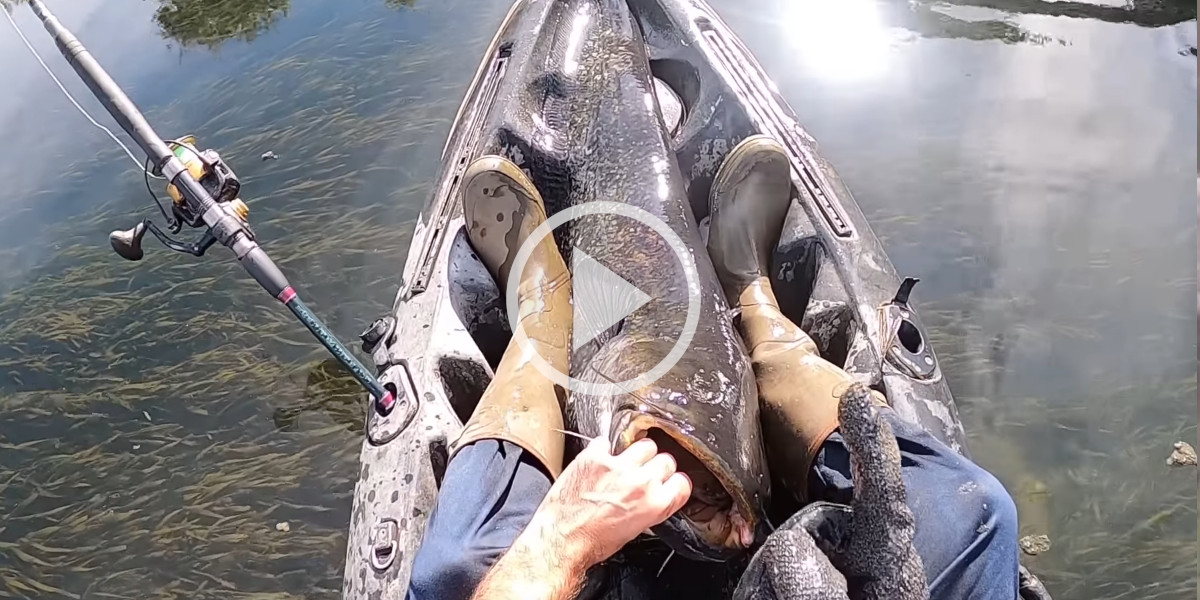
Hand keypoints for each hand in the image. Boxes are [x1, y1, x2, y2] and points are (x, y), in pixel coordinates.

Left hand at [526, 436, 692, 569]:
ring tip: (624, 465)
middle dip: (656, 466)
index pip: (682, 482)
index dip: (674, 482)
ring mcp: (618, 466)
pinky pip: (608, 441)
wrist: (561, 540)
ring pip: (644, 444)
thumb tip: (653, 496)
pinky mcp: (595, 456)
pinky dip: (605, 449)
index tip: (668, 483)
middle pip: (666, 459)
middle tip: (642, 475)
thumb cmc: (593, 542)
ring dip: (636, 453)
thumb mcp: (635, 531)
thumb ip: (650, 508)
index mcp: (655, 504)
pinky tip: (600, 461)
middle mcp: (641, 482)